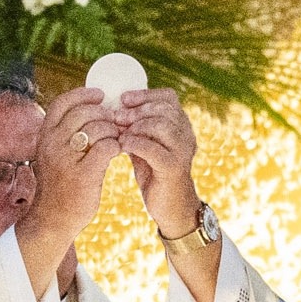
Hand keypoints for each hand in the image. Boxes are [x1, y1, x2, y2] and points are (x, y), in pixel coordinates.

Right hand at [16, 87, 117, 296]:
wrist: (52, 219)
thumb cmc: (58, 185)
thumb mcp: (53, 154)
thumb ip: (64, 135)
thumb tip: (89, 111)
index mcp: (44, 136)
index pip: (63, 103)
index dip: (83, 95)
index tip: (101, 95)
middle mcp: (52, 144)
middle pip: (84, 113)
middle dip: (105, 114)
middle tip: (116, 122)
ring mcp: (66, 159)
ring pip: (97, 128)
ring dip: (113, 130)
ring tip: (118, 138)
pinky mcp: (83, 175)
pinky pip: (107, 148)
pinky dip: (117, 146)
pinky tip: (119, 151)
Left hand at [114, 88, 201, 236]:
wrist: (171, 206)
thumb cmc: (155, 173)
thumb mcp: (145, 145)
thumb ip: (136, 128)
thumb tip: (113, 109)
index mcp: (181, 125)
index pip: (168, 97)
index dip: (145, 95)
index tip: (123, 99)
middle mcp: (186, 135)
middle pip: (164, 109)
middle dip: (136, 110)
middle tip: (116, 117)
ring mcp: (183, 151)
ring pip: (162, 126)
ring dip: (136, 126)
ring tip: (119, 132)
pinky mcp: (174, 168)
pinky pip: (154, 149)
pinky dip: (135, 144)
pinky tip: (122, 146)